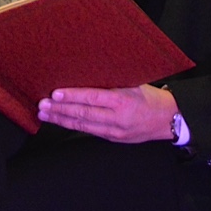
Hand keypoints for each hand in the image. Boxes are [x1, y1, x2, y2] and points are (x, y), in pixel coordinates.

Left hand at [36, 85, 178, 143]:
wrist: (168, 119)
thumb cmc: (150, 97)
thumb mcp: (134, 83)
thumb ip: (112, 81)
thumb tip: (86, 71)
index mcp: (124, 101)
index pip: (93, 98)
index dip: (72, 96)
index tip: (55, 93)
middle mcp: (118, 118)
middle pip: (83, 114)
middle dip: (60, 110)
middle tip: (42, 106)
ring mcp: (115, 131)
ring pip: (83, 125)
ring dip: (61, 120)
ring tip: (45, 115)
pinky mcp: (113, 139)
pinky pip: (89, 131)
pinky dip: (72, 126)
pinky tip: (60, 121)